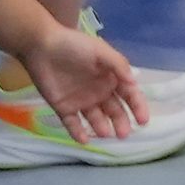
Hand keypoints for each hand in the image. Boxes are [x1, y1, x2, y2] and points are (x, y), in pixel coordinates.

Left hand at [17, 20, 146, 141]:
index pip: (129, 95)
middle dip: (121, 122)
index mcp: (110, 78)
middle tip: (123, 134)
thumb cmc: (74, 45)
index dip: (138, 107)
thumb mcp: (100, 50)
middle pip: (115, 111)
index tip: (143, 121)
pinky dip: (78, 133)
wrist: (41, 46)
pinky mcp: (64, 108)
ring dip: (102, 128)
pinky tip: (84, 139)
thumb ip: (118, 65)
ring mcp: (82, 101)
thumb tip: (134, 82)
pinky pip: (73, 124)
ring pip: (96, 120)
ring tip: (105, 133)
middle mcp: (99, 92)